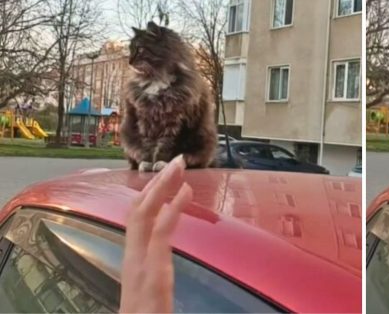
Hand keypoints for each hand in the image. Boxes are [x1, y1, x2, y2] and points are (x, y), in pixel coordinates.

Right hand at [120, 155, 191, 312]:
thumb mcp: (152, 298)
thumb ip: (156, 278)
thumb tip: (164, 265)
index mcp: (134, 265)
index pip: (137, 222)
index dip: (149, 195)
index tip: (166, 178)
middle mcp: (133, 261)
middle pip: (138, 211)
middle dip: (155, 183)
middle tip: (174, 161)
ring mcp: (140, 267)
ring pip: (144, 215)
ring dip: (162, 186)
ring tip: (178, 167)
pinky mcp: (152, 276)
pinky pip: (160, 234)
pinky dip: (172, 209)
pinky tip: (184, 192)